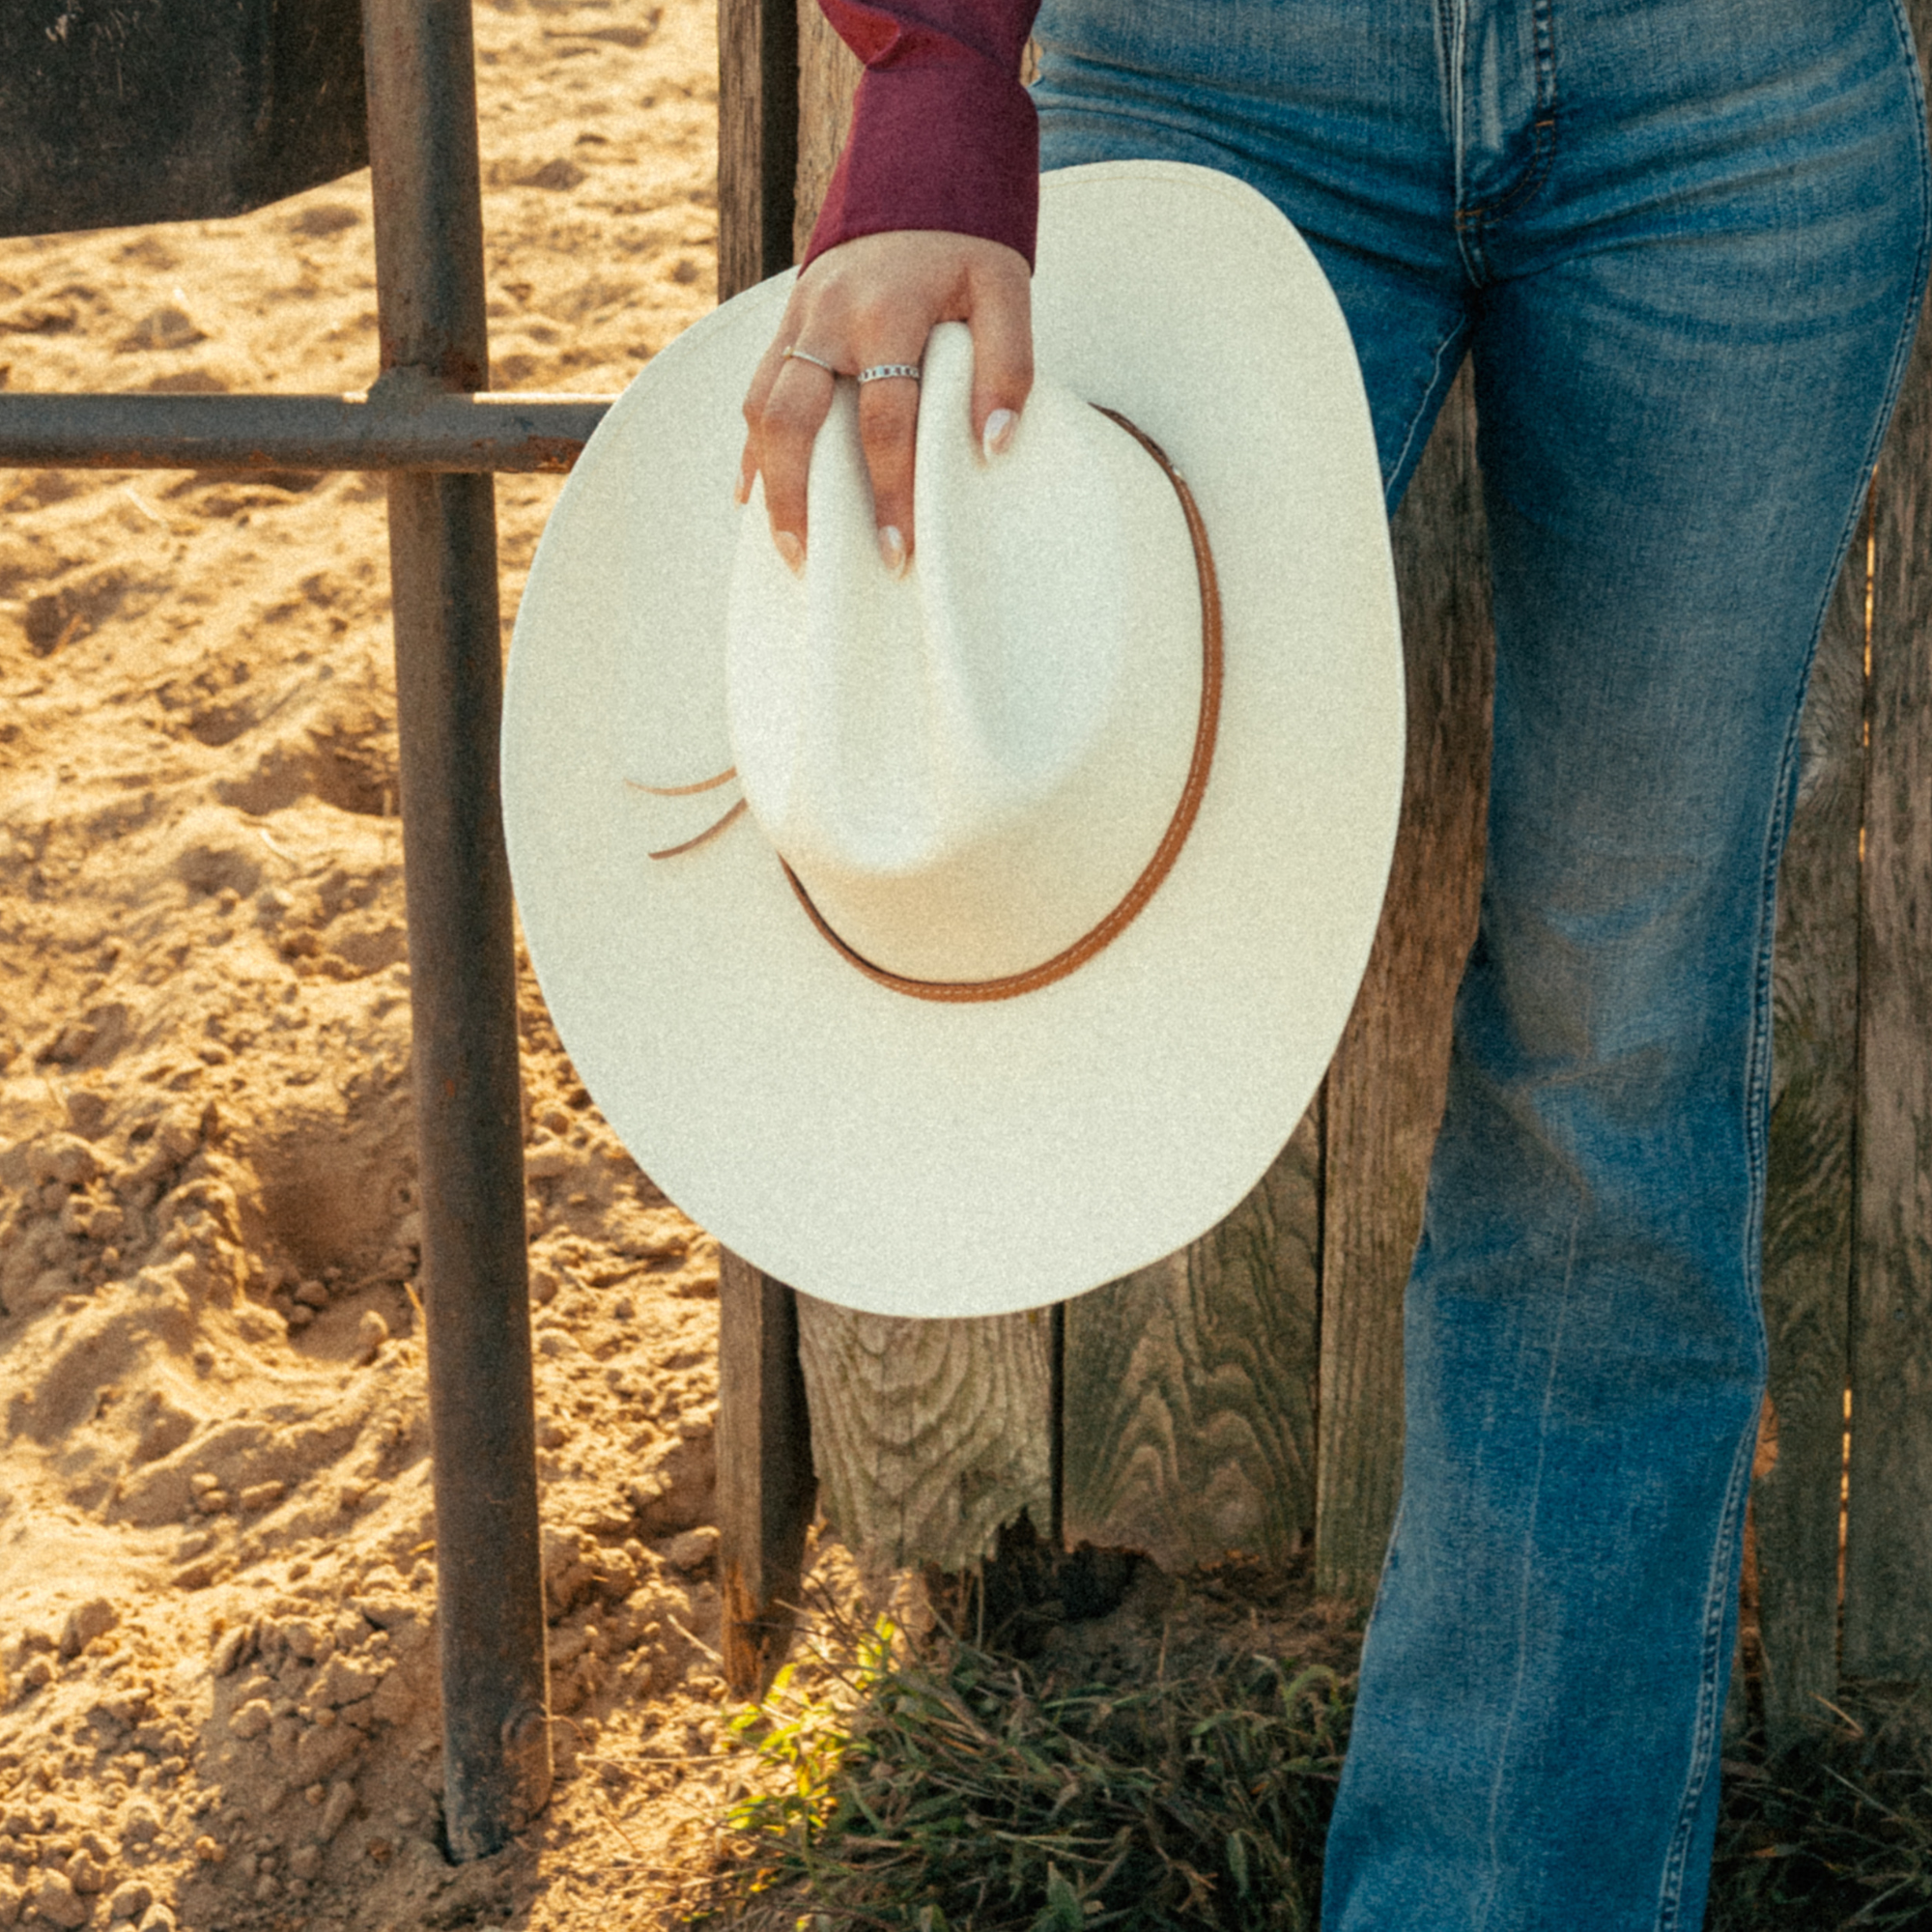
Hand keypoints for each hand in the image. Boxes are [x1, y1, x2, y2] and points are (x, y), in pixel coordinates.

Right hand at [737, 229, 1032, 574]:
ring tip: (786, 545)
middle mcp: (828, 318)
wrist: (916, 166)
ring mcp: (797, 320)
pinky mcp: (785, 325)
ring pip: (762, 408)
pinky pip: (756, 392)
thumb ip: (1008, 365)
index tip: (900, 552)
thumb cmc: (966, 241)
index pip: (886, 419)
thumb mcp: (1005, 289)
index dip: (892, 491)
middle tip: (810, 564)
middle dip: (800, 499)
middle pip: (795, 421)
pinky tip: (754, 496)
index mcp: (886, 310)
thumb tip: (994, 446)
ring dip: (768, 480)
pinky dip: (752, 447)